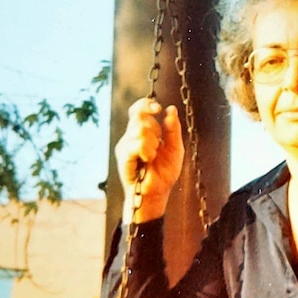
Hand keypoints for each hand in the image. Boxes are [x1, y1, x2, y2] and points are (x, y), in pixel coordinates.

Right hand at [115, 98, 183, 222]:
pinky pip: (137, 143)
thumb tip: (171, 109)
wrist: (157, 192)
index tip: (157, 109)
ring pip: (141, 130)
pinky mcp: (122, 155)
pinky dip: (146, 151)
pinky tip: (146, 160)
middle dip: (155, 130)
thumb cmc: (164, 172)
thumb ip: (173, 129)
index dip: (146, 104)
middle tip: (157, 147)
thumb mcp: (175, 148)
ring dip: (153, 144)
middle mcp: (131, 136)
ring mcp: (125, 145)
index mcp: (142, 132)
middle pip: (140, 116)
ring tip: (151, 157)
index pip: (138, 109)